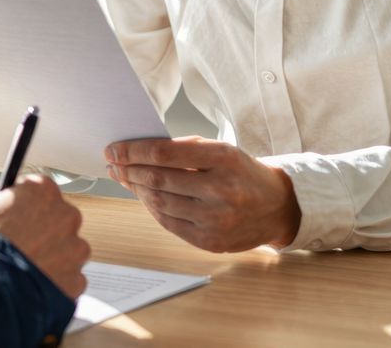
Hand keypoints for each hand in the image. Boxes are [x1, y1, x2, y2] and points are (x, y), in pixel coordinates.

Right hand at [0, 174, 90, 297]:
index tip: (15, 214)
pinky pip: (68, 278)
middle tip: (18, 244)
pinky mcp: (76, 280)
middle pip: (57, 218)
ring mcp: (75, 249)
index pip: (39, 189)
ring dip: (51, 257)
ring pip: (66, 250)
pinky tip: (31, 286)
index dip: (24, 203)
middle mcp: (66, 216)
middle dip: (41, 230)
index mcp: (41, 191)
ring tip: (22, 270)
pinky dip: (53, 282)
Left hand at [105, 136, 301, 253]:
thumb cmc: (242, 173)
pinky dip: (152, 209)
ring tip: (126, 179)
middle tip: (113, 164)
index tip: (114, 149)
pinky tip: (144, 197)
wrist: (276, 207)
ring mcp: (216, 219)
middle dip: (129, 170)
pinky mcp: (210, 241)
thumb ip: (185, 149)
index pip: (165, 153)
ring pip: (159, 203)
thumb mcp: (222, 150)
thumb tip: (139, 151)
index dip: (133, 151)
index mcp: (223, 159)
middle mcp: (221, 190)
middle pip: (158, 179)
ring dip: (136, 190)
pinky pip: (168, 223)